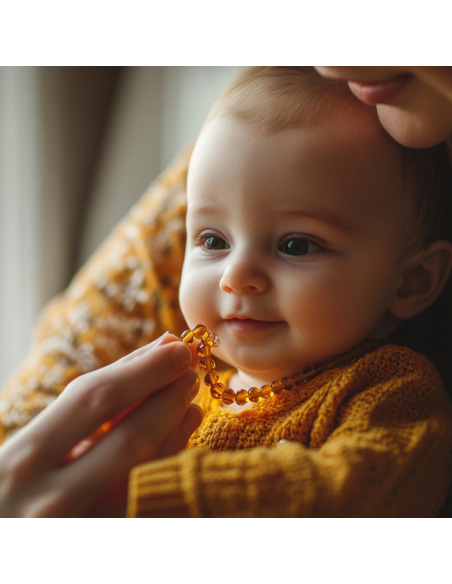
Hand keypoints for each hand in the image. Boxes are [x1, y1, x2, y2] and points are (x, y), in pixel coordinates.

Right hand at [0, 333, 202, 516]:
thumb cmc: (14, 485)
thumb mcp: (35, 442)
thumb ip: (88, 401)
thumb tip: (152, 353)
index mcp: (26, 459)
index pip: (97, 399)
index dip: (146, 369)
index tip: (178, 347)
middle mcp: (51, 501)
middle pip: (133, 439)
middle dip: (170, 399)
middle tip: (192, 372)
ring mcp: (82, 532)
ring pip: (149, 478)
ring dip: (178, 433)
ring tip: (191, 403)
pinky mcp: (106, 549)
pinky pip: (151, 508)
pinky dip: (171, 471)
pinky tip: (179, 444)